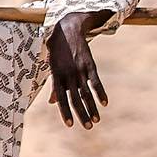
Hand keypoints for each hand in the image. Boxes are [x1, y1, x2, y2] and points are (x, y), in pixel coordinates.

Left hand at [46, 11, 109, 128]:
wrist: (68, 28)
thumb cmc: (57, 50)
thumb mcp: (52, 66)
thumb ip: (54, 85)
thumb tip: (52, 101)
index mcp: (57, 76)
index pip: (61, 98)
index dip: (65, 112)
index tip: (70, 125)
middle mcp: (68, 74)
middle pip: (75, 98)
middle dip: (82, 114)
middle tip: (88, 127)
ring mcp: (80, 69)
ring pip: (86, 93)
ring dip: (92, 108)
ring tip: (96, 120)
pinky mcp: (90, 64)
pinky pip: (96, 81)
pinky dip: (101, 92)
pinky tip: (105, 103)